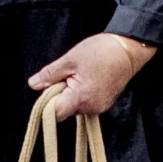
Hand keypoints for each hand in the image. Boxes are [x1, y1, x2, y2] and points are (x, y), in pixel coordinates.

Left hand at [29, 30, 156, 120]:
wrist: (129, 48)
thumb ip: (50, 74)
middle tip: (67, 74)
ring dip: (72, 93)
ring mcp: (100, 106)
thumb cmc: (101, 52)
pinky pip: (87, 102)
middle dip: (61, 94)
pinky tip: (89, 77)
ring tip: (81, 73)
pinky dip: (83, 92)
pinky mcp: (105, 102)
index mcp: (81, 98)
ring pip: (76, 106)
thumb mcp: (70, 59)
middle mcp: (91, 107)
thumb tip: (34, 84)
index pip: (56, 113)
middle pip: (66, 109)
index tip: (49, 87)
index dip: (48, 102)